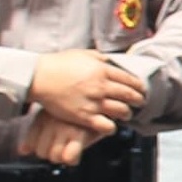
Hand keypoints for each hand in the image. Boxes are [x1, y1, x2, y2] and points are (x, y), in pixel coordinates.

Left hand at [19, 110, 104, 165]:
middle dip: (49, 153)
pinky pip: (69, 157)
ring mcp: (65, 129)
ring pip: (54, 156)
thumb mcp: (51, 113)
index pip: (30, 142)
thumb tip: (22, 151)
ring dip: (61, 155)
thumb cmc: (75, 106)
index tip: (46, 144)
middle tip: (60, 144)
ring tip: (69, 146)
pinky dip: (72, 158)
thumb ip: (35, 133)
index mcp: (43, 116)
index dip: (35, 147)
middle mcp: (52, 123)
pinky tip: (76, 151)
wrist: (102, 94)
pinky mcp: (81, 134)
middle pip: (41, 152)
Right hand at [29, 50, 146, 134]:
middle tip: (140, 102)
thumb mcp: (83, 54)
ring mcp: (94, 102)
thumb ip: (100, 58)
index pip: (130, 80)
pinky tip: (111, 125)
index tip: (142, 90)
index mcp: (102, 70)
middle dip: (138, 100)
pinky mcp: (84, 116)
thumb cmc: (59, 64)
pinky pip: (107, 126)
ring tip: (126, 114)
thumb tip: (112, 61)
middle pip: (129, 96)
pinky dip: (112, 127)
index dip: (139, 86)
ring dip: (127, 113)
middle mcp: (101, 86)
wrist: (39, 77)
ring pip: (122, 111)